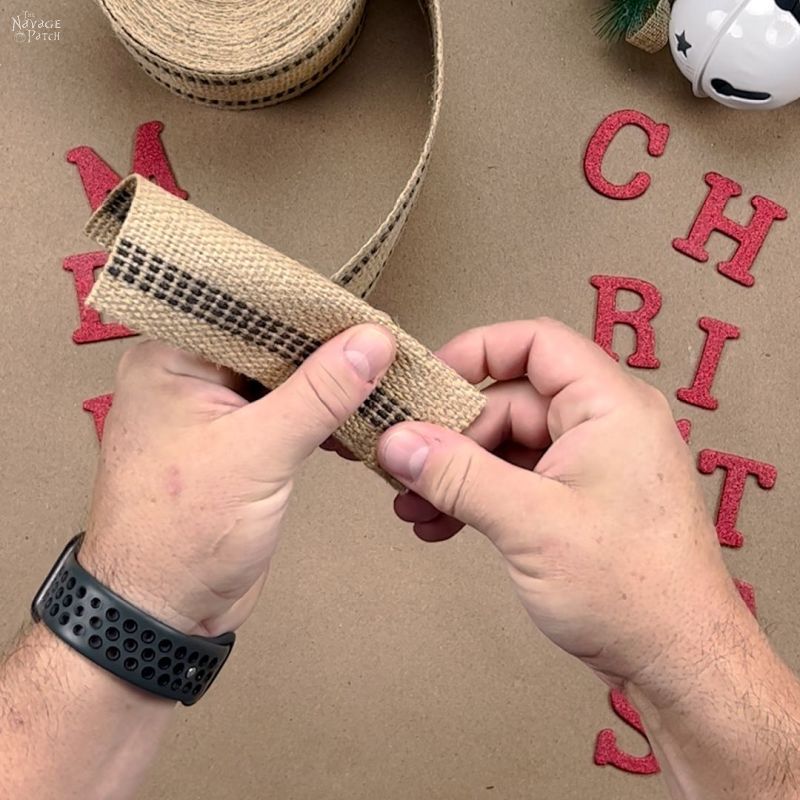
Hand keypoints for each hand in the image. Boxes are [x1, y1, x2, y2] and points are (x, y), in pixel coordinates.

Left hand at [81, 324, 395, 635]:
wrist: (161, 613)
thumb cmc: (180, 536)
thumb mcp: (258, 453)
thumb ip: (318, 393)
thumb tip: (370, 342)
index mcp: (169, 358)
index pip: (246, 310)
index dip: (306, 307)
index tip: (361, 307)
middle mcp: (187, 377)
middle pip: (268, 343)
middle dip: (324, 345)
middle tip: (382, 339)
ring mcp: (212, 412)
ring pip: (281, 379)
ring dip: (327, 383)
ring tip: (381, 373)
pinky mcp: (236, 444)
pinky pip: (284, 412)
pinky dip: (319, 414)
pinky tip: (357, 414)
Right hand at [377, 319, 743, 687]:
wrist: (676, 662)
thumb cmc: (631, 589)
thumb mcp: (530, 523)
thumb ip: (458, 475)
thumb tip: (398, 442)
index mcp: (609, 405)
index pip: (535, 343)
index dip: (475, 352)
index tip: (426, 382)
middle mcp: (602, 424)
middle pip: (509, 401)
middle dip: (451, 435)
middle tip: (403, 463)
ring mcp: (590, 463)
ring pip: (507, 445)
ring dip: (457, 472)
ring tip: (413, 504)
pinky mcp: (578, 499)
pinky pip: (517, 479)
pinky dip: (478, 496)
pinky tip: (440, 524)